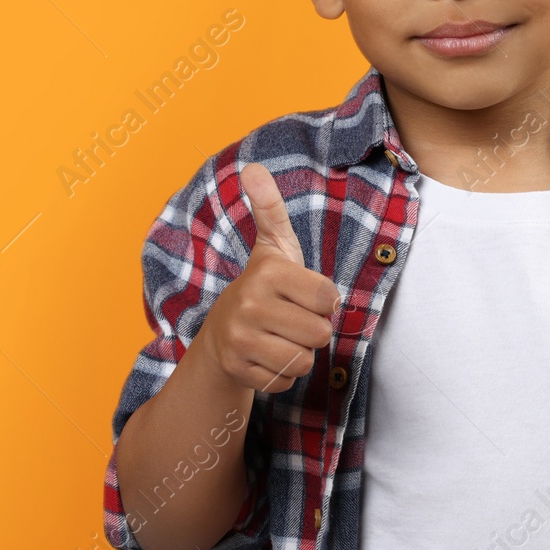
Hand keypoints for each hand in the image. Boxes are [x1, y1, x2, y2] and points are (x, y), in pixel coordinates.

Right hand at [198, 162, 342, 393]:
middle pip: (320, 333)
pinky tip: (267, 357)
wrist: (220, 334)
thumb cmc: (263, 287)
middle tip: (292, 319)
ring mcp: (240, 341)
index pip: (330, 299)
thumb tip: (251, 166)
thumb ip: (270, 207)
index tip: (303, 295)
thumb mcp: (272, 246)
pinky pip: (286, 382)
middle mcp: (249, 306)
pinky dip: (283, 375)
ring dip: (300, 353)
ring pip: (305, 361)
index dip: (324, 301)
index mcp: (267, 273)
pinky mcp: (238, 371)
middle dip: (314, 330)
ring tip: (280, 337)